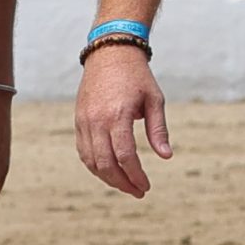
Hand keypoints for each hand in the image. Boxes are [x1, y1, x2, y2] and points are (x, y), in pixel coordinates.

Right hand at [73, 43, 170, 197]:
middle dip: (122, 183)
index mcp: (117, 115)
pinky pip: (84, 152)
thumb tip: (167, 157)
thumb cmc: (138, 77)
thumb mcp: (155, 100)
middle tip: (138, 191)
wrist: (111, 54)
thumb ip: (158, 130)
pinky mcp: (78, 122)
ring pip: (91, 161)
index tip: (146, 186)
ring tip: (126, 185)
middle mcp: (96, 121)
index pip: (124, 156)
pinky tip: (109, 172)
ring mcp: (84, 122)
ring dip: (108, 178)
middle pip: (105, 164)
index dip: (135, 175)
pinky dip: (95, 166)